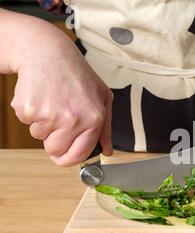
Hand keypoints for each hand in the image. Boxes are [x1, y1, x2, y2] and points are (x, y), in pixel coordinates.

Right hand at [9, 25, 112, 166]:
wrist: (49, 52)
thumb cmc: (77, 74)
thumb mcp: (102, 97)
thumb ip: (106, 128)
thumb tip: (106, 150)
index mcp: (94, 119)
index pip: (78, 155)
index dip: (69, 158)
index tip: (64, 155)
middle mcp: (73, 119)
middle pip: (55, 151)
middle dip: (54, 140)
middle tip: (58, 118)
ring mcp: (50, 115)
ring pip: (39, 137)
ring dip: (43, 123)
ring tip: (52, 101)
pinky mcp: (29, 109)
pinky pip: (26, 123)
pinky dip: (31, 113)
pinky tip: (41, 96)